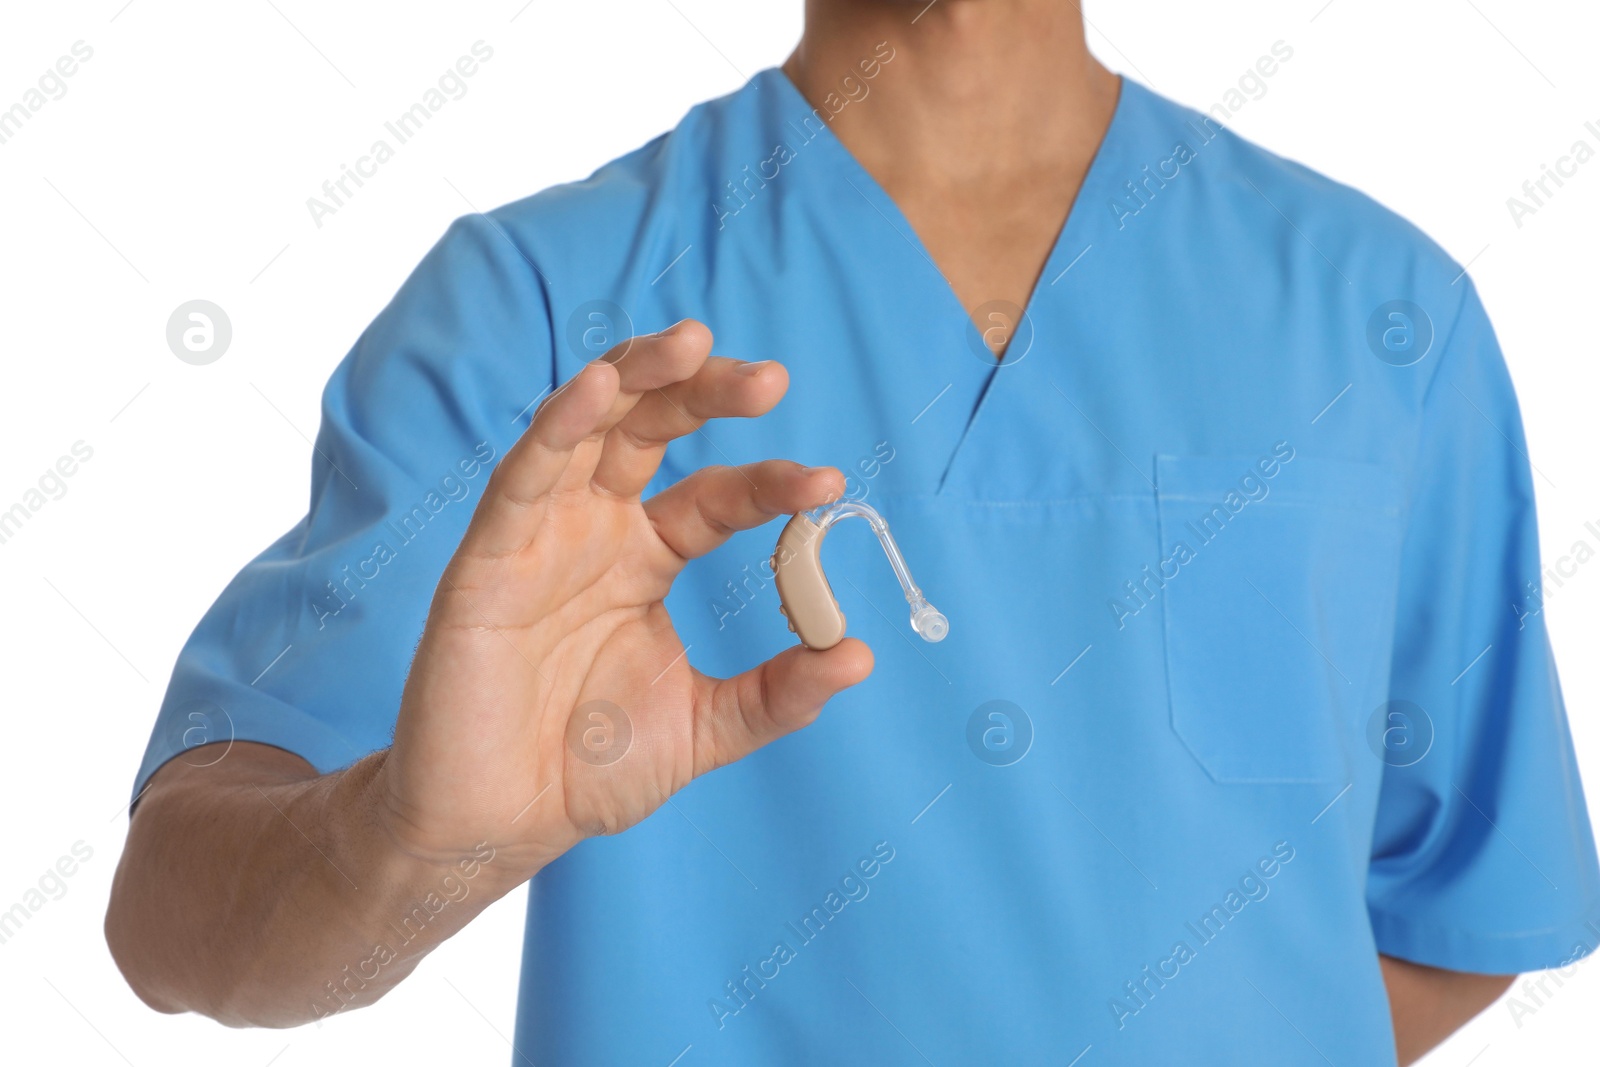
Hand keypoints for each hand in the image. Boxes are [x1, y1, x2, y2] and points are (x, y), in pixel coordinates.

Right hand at [375, 320, 873, 877]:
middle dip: (706, 394)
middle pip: (653, 430)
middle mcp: (596, 531)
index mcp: (646, 558)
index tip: (827, 483)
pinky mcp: (488, 559)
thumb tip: (861, 654)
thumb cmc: (588, 772)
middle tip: (770, 379)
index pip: (716, 496)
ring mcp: (541, 537)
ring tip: (693, 342)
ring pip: (587, 427)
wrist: (500, 826)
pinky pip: (522, 478)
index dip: (769, 483)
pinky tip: (597, 387)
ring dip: (636, 376)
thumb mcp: (706, 728)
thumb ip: (778, 694)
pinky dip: (557, 427)